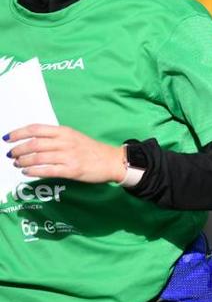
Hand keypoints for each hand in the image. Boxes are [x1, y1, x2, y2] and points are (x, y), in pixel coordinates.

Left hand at [5, 125, 125, 183]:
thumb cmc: (91, 149)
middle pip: (34, 144)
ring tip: (17, 164)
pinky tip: (27, 172)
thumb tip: (31, 142)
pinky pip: (47, 170)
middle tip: (11, 155)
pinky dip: (33, 171)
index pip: (36, 129)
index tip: (7, 138)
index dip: (18, 133)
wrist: (112, 161)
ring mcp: (69, 156)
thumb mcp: (73, 137)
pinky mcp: (72, 170)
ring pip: (38, 158)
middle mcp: (65, 142)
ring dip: (23, 162)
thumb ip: (55, 138)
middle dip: (18, 150)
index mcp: (65, 132)